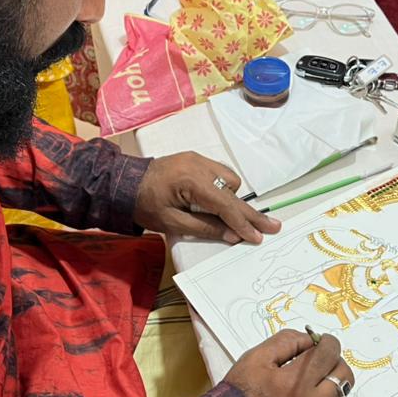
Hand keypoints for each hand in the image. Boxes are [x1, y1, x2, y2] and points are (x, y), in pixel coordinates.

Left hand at [133, 152, 280, 244]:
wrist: (124, 182)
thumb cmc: (144, 205)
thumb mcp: (172, 223)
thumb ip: (205, 227)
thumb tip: (233, 235)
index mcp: (191, 181)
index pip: (225, 205)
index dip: (243, 223)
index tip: (258, 237)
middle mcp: (199, 165)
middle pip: (234, 191)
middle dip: (251, 212)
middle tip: (273, 226)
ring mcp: (198, 159)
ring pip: (230, 180)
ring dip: (233, 199)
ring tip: (231, 217)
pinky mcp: (196, 159)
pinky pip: (220, 173)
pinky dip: (224, 188)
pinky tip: (220, 202)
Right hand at [225, 328, 353, 396]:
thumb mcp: (254, 359)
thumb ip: (285, 342)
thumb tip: (311, 340)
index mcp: (294, 383)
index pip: (328, 353)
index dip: (327, 344)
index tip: (322, 343)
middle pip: (343, 375)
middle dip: (335, 363)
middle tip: (321, 362)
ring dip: (331, 387)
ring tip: (312, 386)